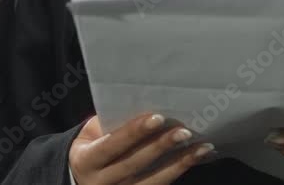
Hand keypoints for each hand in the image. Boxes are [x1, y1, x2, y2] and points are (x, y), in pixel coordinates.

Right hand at [69, 113, 214, 184]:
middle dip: (160, 146)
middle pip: (133, 164)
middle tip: (184, 131)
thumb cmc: (93, 144)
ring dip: (179, 163)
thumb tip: (148, 106)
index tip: (158, 117)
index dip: (134, 132)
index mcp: (85, 161)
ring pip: (151, 181)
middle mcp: (100, 182)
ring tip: (202, 147)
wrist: (82, 176)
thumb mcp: (92, 133)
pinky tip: (196, 158)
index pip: (111, 145)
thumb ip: (113, 123)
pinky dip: (179, 171)